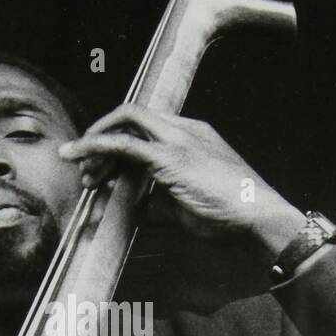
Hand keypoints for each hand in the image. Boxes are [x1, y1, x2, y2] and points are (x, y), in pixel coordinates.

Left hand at [59, 104, 307, 254]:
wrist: (259, 218)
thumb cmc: (231, 215)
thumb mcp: (187, 206)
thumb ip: (160, 203)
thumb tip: (136, 210)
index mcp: (192, 135)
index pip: (145, 126)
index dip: (118, 143)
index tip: (103, 170)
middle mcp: (184, 130)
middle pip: (131, 117)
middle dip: (102, 139)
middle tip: (88, 174)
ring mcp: (178, 140)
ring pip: (124, 123)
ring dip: (97, 146)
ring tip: (85, 176)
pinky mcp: (170, 158)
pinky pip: (123, 143)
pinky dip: (95, 146)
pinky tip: (76, 157)